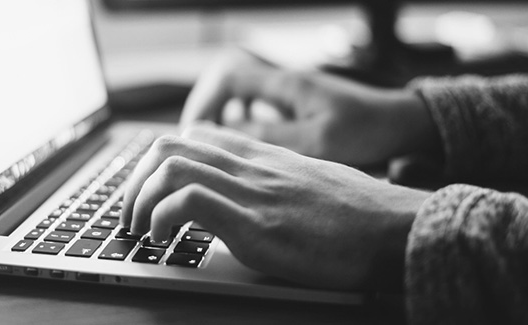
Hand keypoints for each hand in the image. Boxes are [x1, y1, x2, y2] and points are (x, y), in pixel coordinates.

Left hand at [121, 123, 430, 290]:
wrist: (396, 228)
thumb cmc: (359, 213)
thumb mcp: (309, 184)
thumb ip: (274, 181)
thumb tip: (250, 197)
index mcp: (263, 156)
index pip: (195, 135)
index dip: (159, 160)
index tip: (149, 189)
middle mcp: (252, 166)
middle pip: (170, 145)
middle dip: (135, 180)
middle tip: (131, 214)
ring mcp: (253, 192)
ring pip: (170, 167)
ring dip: (139, 200)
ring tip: (140, 229)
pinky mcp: (257, 225)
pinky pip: (189, 202)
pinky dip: (162, 218)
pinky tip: (163, 240)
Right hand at [180, 50, 439, 166]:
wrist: (403, 125)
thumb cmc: (366, 131)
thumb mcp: (315, 140)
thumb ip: (268, 137)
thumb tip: (221, 137)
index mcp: (285, 85)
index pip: (228, 78)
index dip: (206, 102)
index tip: (197, 133)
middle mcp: (285, 84)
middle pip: (229, 85)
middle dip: (210, 113)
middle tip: (201, 146)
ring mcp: (292, 95)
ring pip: (244, 99)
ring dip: (228, 121)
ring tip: (221, 153)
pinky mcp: (300, 108)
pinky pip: (261, 111)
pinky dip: (249, 128)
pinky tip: (252, 152)